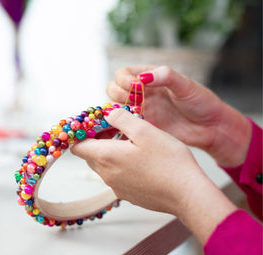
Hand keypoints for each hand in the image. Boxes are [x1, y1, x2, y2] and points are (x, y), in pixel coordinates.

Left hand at [71, 109, 236, 243]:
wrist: (187, 194)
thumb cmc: (169, 161)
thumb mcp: (144, 130)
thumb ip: (121, 119)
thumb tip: (107, 115)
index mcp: (107, 157)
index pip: (78, 146)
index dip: (83, 133)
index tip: (97, 124)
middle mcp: (107, 175)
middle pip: (90, 155)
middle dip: (98, 140)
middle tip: (117, 129)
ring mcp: (117, 187)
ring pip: (104, 165)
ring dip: (110, 152)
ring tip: (132, 143)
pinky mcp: (129, 194)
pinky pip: (116, 176)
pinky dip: (121, 165)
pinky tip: (140, 160)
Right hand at [107, 66, 251, 166]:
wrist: (211, 127)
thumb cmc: (201, 102)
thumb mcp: (186, 85)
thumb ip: (166, 76)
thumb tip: (144, 77)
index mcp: (150, 78)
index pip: (123, 74)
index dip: (123, 79)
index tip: (134, 86)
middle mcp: (142, 94)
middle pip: (113, 90)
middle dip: (118, 94)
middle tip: (132, 101)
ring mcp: (141, 111)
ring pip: (116, 108)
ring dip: (118, 110)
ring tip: (133, 114)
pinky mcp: (144, 127)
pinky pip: (125, 125)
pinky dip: (122, 125)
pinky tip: (130, 126)